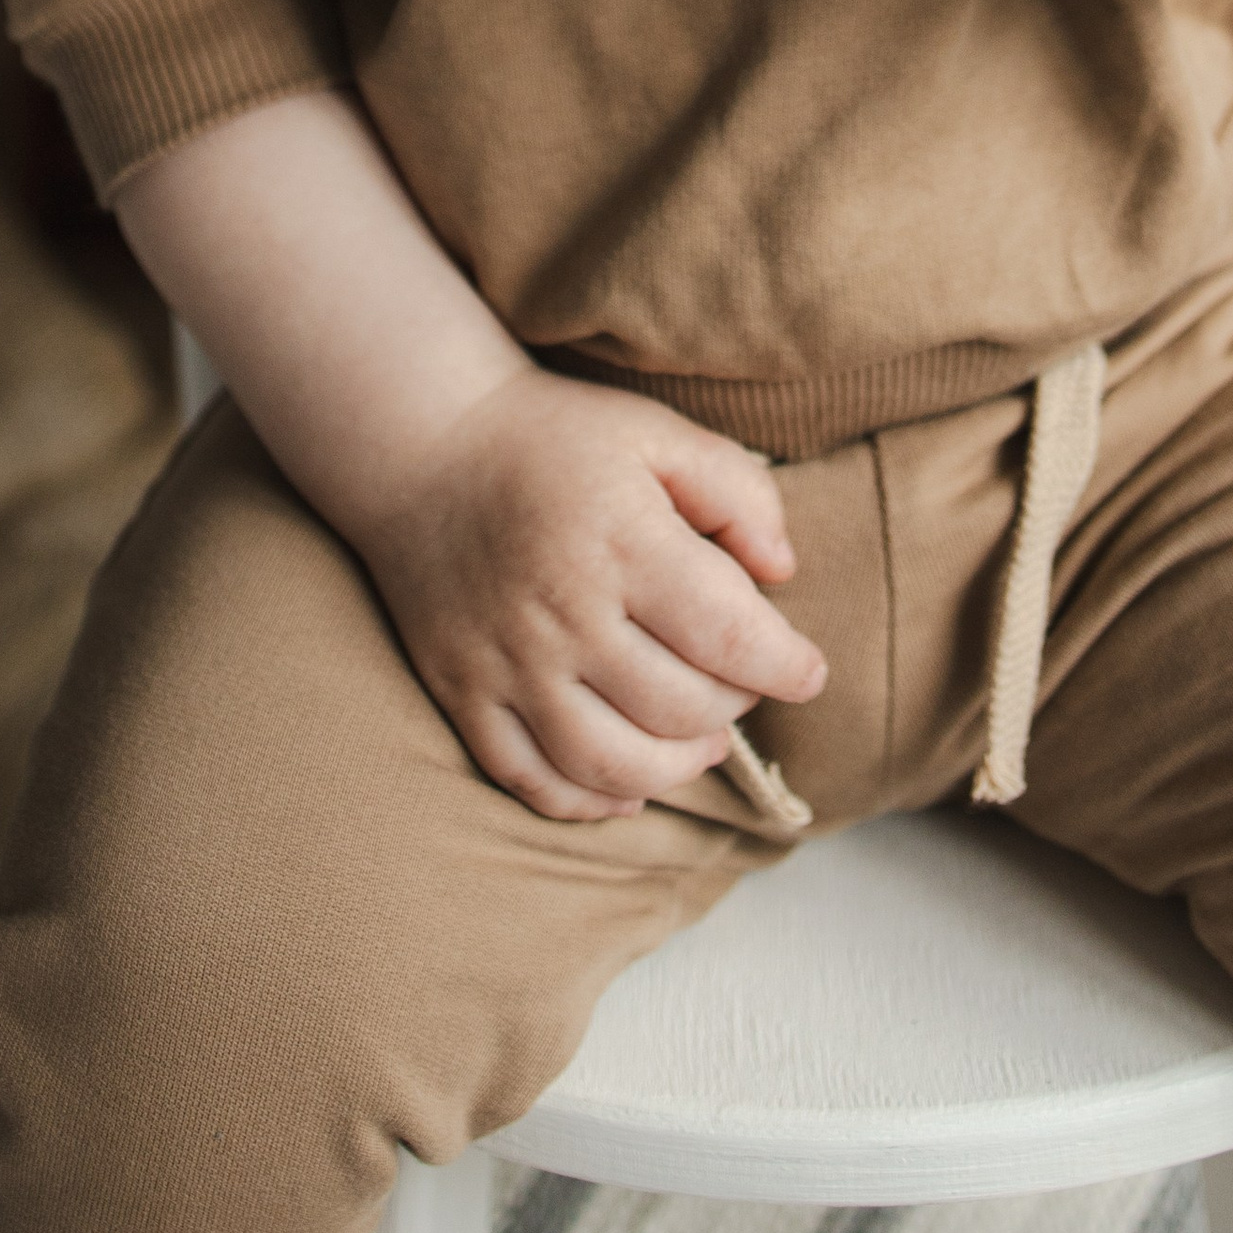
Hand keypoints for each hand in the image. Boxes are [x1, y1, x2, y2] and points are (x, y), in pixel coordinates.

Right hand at [359, 372, 828, 823]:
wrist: (422, 444)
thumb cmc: (555, 437)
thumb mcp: (657, 432)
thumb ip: (737, 491)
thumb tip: (783, 573)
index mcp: (621, 539)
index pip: (727, 634)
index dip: (785, 666)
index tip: (810, 673)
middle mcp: (562, 611)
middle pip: (679, 707)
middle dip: (735, 707)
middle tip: (743, 682)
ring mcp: (506, 662)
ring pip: (611, 763)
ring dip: (676, 768)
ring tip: (703, 742)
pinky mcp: (463, 692)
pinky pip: (531, 780)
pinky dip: (590, 801)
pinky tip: (628, 785)